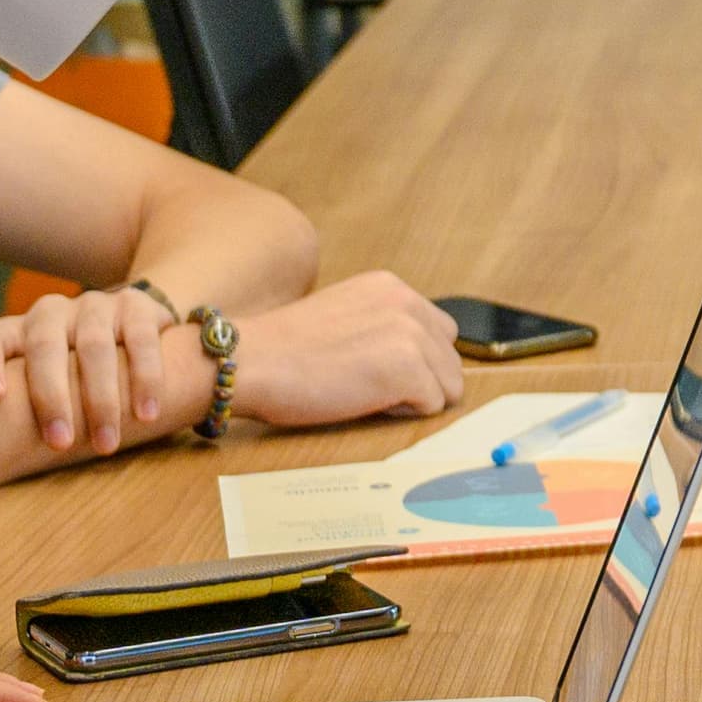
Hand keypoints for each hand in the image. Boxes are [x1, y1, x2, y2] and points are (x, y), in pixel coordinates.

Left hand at [0, 284, 181, 454]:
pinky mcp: (134, 304)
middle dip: (52, 397)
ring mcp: (93, 306)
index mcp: (15, 332)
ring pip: (94, 347)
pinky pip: (141, 339)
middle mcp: (50, 313)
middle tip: (60, 444)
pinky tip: (146, 413)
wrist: (132, 329)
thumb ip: (20, 407)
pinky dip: (145, 378)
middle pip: (45, 347)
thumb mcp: (38, 382)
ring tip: (106, 443)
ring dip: (101, 398)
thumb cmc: (70, 375)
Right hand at [225, 270, 468, 431]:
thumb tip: (417, 358)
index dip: (416, 361)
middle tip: (373, 388)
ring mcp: (412, 334)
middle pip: (451, 358)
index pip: (439, 331)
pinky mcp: (408, 368)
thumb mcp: (344, 315)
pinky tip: (366, 403)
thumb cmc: (283, 349)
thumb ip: (381, 324)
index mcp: (392, 287)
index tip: (379, 371)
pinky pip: (433, 405)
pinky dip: (405, 414)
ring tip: (367, 394)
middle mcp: (408, 303)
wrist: (250, 359)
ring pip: (449, 384)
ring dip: (415, 398)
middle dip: (423, 381)